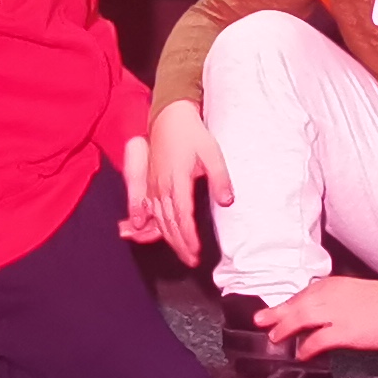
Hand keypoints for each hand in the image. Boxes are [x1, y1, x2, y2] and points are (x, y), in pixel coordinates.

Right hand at [134, 103, 224, 256]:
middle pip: (169, 223)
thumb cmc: (192, 134)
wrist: (169, 117)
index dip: (188, 237)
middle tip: (190, 260)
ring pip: (159, 219)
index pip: (182, 216)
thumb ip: (220, 178)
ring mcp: (154, 185)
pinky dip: (156, 226)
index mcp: (177, 180)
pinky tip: (161, 235)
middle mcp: (162, 186)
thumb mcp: (212, 153)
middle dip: (179, 244)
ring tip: (181, 252)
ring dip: (169, 238)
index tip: (196, 252)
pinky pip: (151, 210)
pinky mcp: (151, 182)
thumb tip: (227, 201)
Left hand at [259, 272, 377, 356]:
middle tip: (260, 321)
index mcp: (332, 285)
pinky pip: (317, 340)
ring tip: (275, 338)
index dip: (287, 305)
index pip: (303, 294)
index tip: (276, 310)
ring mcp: (335, 313)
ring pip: (300, 319)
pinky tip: (301, 354)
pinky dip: (306, 347)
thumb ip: (335, 300)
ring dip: (285, 328)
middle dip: (276, 314)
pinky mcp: (344, 331)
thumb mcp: (353, 291)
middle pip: (295, 305)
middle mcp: (329, 295)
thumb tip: (323, 315)